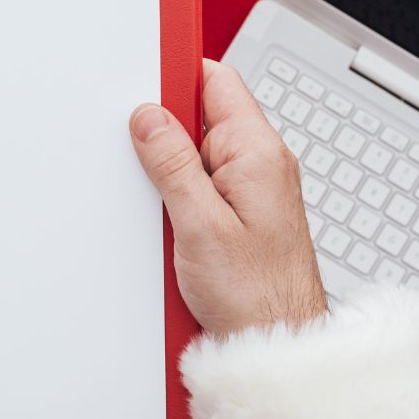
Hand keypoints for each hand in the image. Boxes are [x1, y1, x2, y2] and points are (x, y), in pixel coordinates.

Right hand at [129, 60, 325, 337]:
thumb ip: (172, 163)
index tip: (142, 81)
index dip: (177, 74)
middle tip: (146, 161)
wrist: (276, 344)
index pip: (216, 81)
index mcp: (257, 152)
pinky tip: (173, 223)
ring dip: (172, 170)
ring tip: (166, 207)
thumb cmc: (256, 296)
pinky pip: (204, 184)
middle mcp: (260, 163)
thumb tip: (149, 117)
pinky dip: (181, 196)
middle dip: (166, 131)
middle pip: (202, 115)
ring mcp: (253, 188)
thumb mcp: (199, 224)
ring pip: (198, 153)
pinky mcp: (242, 212)